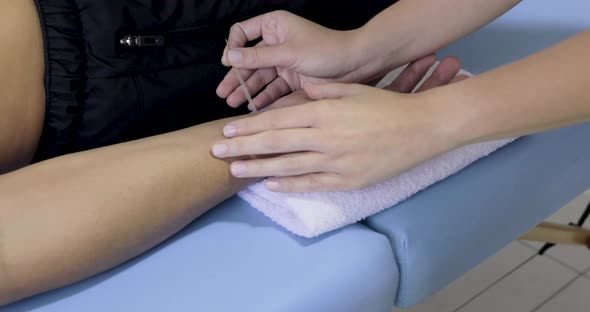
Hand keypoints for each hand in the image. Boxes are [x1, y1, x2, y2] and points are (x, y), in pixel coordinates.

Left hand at [211, 59, 467, 192]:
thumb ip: (322, 89)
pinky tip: (271, 185)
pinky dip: (290, 184)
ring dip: (258, 168)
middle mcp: (324, 137)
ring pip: (288, 165)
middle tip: (216, 151)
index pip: (277, 119)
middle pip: (275, 142)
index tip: (228, 129)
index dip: (250, 126)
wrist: (423, 128)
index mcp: (323, 112)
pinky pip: (313, 183)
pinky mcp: (348, 180)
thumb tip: (299, 88)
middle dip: (242, 147)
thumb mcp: (352, 89)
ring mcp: (336, 161)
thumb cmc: (387, 105)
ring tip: (234, 170)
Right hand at [216, 10, 402, 110]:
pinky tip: (252, 108)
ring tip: (232, 103)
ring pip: (259, 76)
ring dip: (246, 89)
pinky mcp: (292, 79)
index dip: (233, 47)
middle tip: (223, 93)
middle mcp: (276, 42)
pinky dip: (263, 98)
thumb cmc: (325, 50)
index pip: (243, 32)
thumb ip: (258, 57)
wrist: (356, 65)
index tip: (227, 63)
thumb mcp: (288, 53)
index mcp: (274, 26)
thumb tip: (228, 57)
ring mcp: (284, 62)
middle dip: (236, 76)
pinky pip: (273, 88)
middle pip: (248, 59)